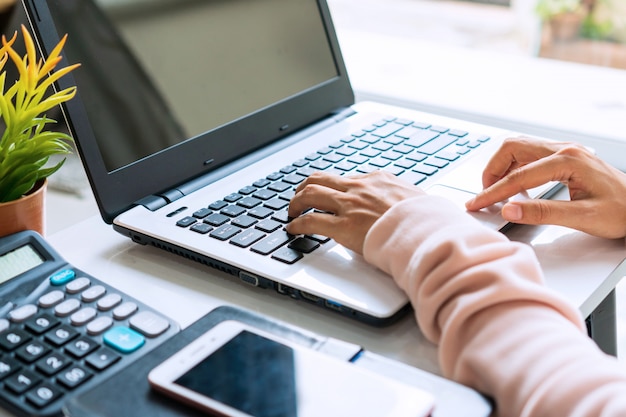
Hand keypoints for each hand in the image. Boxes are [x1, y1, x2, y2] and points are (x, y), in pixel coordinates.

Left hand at [286, 170, 424, 253]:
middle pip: (320, 179)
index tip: (329, 194)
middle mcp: (359, 188)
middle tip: (299, 198)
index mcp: (378, 179)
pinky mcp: (343, 226)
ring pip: (310, 194)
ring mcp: (349, 205)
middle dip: (305, 187)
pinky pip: (311, 221)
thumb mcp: (416, 198)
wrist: (427, 231)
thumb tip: (406, 204)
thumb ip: (402, 198)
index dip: (334, 188)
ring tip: (291, 212)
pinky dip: (297, 224)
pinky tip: (293, 229)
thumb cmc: (426, 219)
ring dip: (296, 203)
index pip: (347, 179)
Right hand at [465, 136, 625, 238]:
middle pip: (512, 148)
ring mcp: (565, 151)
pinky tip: (516, 187)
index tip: (476, 204)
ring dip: (502, 167)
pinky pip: (530, 155)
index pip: (518, 175)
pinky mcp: (565, 158)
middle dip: (492, 170)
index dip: (493, 192)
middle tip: (484, 194)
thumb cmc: (623, 212)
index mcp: (568, 160)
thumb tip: (510, 210)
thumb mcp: (584, 218)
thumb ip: (543, 213)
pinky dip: (515, 168)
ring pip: (519, 148)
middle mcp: (564, 150)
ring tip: (496, 191)